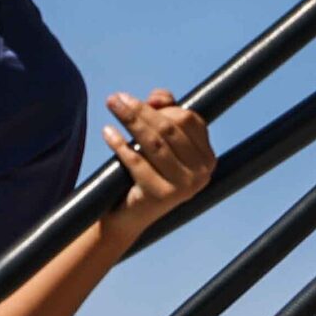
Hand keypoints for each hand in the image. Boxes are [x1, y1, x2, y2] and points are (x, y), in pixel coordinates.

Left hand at [98, 89, 214, 241]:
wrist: (129, 217)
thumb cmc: (145, 173)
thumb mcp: (158, 143)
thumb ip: (164, 113)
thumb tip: (159, 98)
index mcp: (207, 158)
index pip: (190, 120)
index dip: (165, 107)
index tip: (138, 101)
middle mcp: (201, 173)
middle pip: (170, 129)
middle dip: (141, 110)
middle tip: (115, 98)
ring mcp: (183, 187)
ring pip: (154, 143)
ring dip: (130, 120)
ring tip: (112, 106)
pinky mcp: (160, 196)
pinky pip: (137, 162)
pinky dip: (120, 145)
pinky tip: (108, 133)